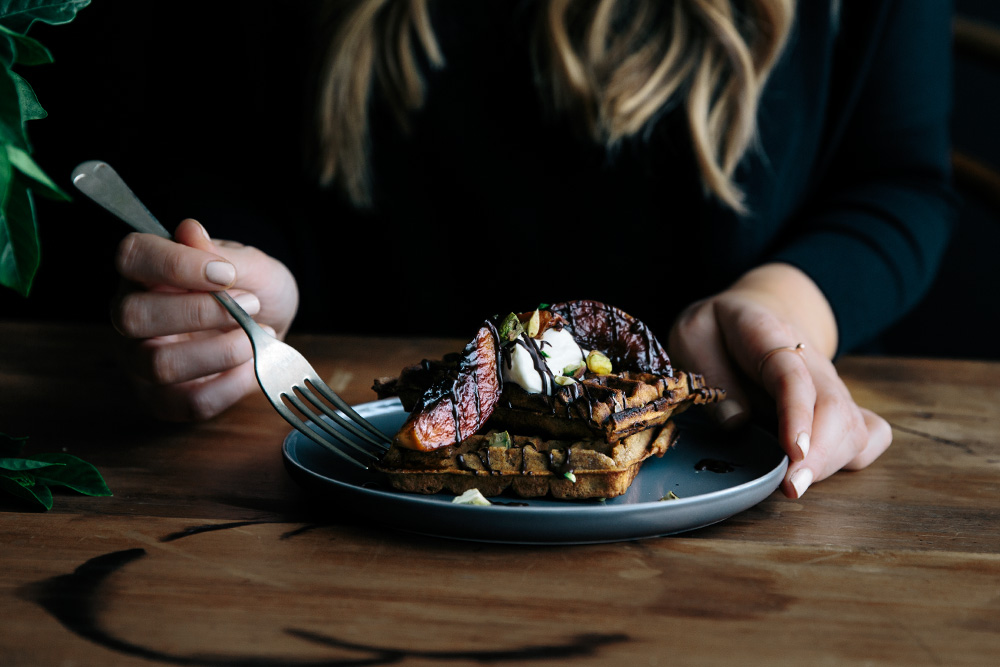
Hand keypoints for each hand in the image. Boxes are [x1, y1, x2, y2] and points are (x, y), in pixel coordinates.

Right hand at [111, 218, 298, 420]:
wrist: (274, 328)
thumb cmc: (255, 290)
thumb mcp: (254, 267)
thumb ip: (223, 254)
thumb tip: (188, 231)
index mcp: (145, 271)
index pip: (132, 256)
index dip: (176, 265)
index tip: (226, 273)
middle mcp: (131, 315)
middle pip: (133, 316)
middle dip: (201, 312)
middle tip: (252, 305)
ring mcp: (141, 361)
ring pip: (159, 365)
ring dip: (221, 351)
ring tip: (259, 336)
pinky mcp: (163, 400)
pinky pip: (188, 402)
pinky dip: (231, 385)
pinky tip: (253, 367)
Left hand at [667, 264, 891, 497]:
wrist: (751, 313)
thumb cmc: (718, 331)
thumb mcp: (694, 335)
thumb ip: (710, 373)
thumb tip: (735, 422)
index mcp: (768, 335)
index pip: (792, 374)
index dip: (797, 414)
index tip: (794, 451)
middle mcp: (809, 361)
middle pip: (835, 406)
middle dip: (819, 454)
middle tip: (791, 488)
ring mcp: (828, 384)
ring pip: (853, 426)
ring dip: (830, 463)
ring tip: (794, 486)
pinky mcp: (838, 406)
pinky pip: (869, 433)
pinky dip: (854, 457)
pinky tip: (822, 470)